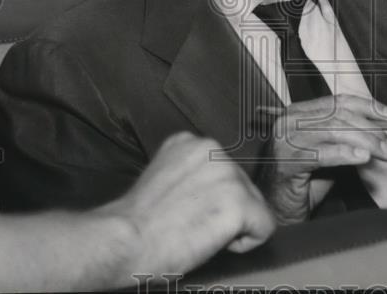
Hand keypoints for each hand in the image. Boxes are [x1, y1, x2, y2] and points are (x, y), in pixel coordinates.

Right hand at [98, 133, 274, 283]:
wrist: (122, 240)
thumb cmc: (134, 222)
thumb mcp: (163, 177)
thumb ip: (190, 174)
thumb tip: (210, 193)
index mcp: (191, 142)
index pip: (224, 172)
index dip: (211, 199)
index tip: (188, 211)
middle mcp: (213, 150)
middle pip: (244, 186)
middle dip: (227, 210)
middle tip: (192, 226)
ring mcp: (228, 174)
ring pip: (255, 206)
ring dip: (234, 225)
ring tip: (199, 232)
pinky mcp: (238, 203)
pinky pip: (264, 227)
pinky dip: (246, 242)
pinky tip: (214, 242)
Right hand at [259, 95, 386, 224]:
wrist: (279, 210)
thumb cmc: (306, 181)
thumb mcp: (331, 152)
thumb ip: (349, 137)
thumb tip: (384, 131)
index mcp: (299, 112)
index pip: (339, 101)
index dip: (370, 107)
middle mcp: (289, 121)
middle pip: (339, 116)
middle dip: (371, 129)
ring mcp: (285, 141)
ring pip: (333, 131)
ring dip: (365, 142)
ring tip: (383, 153)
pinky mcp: (285, 163)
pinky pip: (321, 154)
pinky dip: (346, 153)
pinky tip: (363, 157)